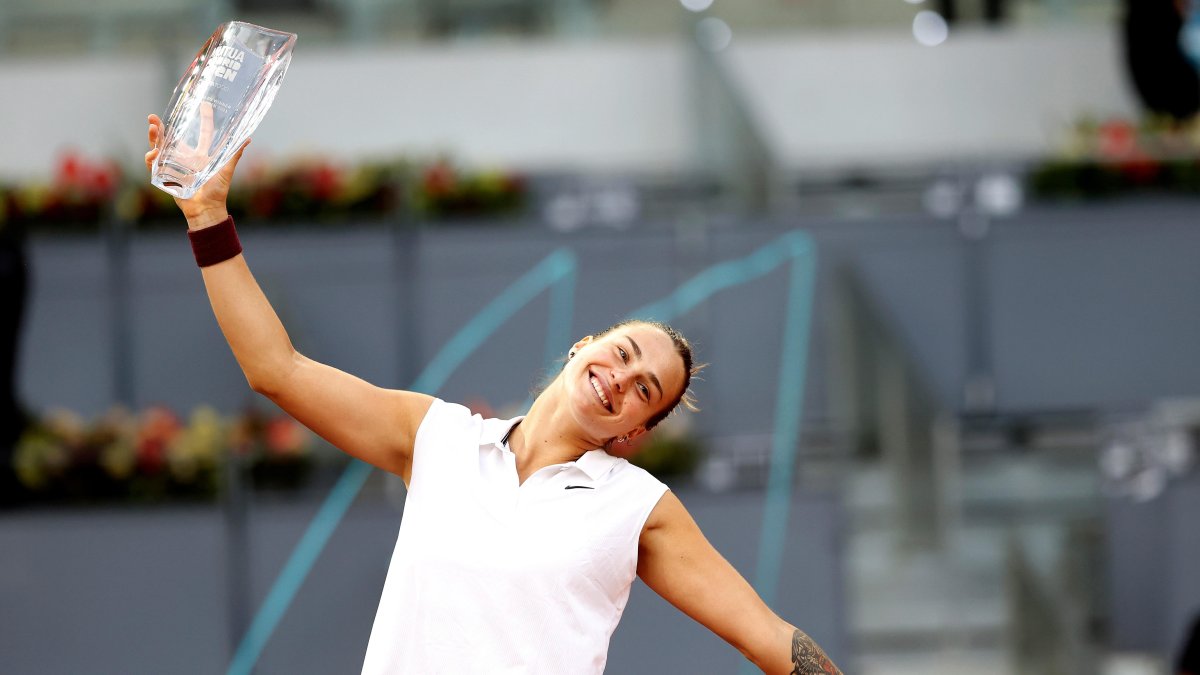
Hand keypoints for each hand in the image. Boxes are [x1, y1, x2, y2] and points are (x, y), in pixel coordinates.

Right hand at [145, 108, 249, 229]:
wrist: (206, 210)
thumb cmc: (217, 192)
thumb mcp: (226, 170)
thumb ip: (234, 155)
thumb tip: (247, 138)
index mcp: (202, 154)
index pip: (203, 132)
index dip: (204, 118)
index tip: (204, 104)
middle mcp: (187, 158)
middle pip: (172, 137)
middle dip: (161, 127)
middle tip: (153, 118)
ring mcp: (174, 166)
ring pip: (160, 148)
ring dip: (154, 138)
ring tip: (153, 130)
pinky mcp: (166, 176)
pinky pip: (154, 165)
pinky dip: (151, 159)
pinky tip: (152, 155)